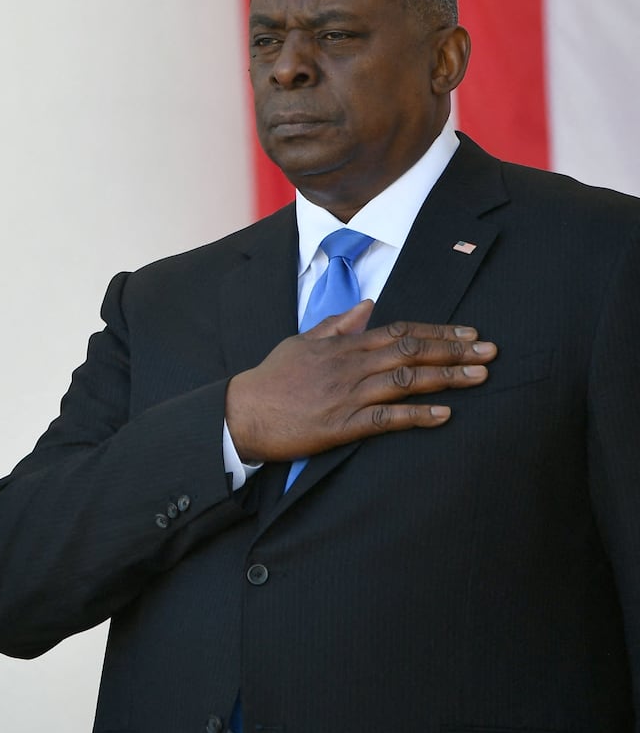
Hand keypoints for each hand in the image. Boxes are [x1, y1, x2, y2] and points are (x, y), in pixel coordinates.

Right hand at [226, 300, 496, 461]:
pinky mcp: (341, 426)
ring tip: (481, 376)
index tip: (468, 332)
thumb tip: (368, 306)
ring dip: (446, 378)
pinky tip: (444, 414)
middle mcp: (349, 367)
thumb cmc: (271, 378)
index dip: (436, 332)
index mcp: (341, 346)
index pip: (398, 331)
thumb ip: (337, 325)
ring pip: (405, 381)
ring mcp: (346, 396)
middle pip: (410, 352)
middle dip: (454, 350)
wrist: (242, 413)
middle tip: (490, 350)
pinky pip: (386, 419)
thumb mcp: (301, 342)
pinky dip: (417, 416)